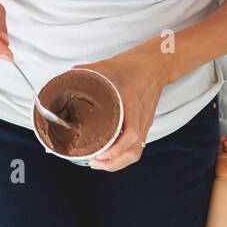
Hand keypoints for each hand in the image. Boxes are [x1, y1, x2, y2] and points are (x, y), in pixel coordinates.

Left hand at [76, 44, 168, 171]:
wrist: (157, 64)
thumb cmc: (135, 65)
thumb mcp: (109, 65)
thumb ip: (89, 71)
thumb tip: (69, 75)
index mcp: (132, 103)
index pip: (131, 133)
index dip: (116, 148)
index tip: (100, 154)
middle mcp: (141, 117)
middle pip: (133, 150)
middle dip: (114, 162)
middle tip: (95, 162)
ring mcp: (145, 122)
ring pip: (136, 152)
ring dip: (118, 162)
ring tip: (100, 162)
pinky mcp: (145, 124)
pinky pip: (137, 146)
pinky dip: (124, 156)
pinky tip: (111, 156)